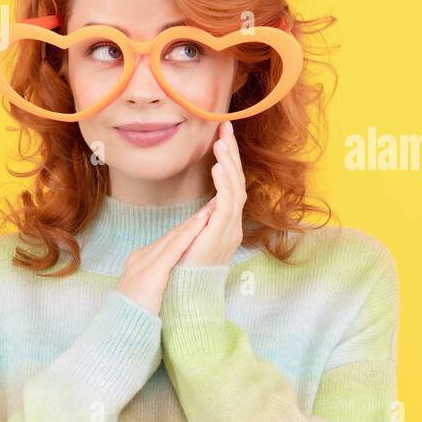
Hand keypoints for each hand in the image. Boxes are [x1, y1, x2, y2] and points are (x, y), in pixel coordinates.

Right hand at [116, 197, 216, 315]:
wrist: (119, 334)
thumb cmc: (135, 321)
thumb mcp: (147, 296)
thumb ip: (157, 282)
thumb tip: (172, 279)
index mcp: (139, 264)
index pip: (168, 243)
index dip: (187, 229)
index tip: (204, 217)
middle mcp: (140, 259)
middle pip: (172, 236)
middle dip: (194, 221)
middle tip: (213, 203)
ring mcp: (143, 265)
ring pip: (173, 239)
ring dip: (195, 222)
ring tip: (212, 208)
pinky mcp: (151, 274)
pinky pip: (173, 251)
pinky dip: (188, 236)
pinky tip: (202, 224)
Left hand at [178, 119, 246, 267]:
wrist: (183, 294)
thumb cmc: (184, 268)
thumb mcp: (194, 238)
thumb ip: (203, 221)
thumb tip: (209, 205)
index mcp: (227, 223)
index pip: (231, 185)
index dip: (229, 160)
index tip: (223, 136)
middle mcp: (232, 224)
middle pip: (238, 181)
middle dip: (232, 154)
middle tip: (226, 127)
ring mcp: (229, 230)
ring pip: (235, 189)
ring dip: (229, 164)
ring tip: (221, 143)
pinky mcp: (221, 235)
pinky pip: (227, 205)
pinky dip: (224, 185)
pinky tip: (218, 168)